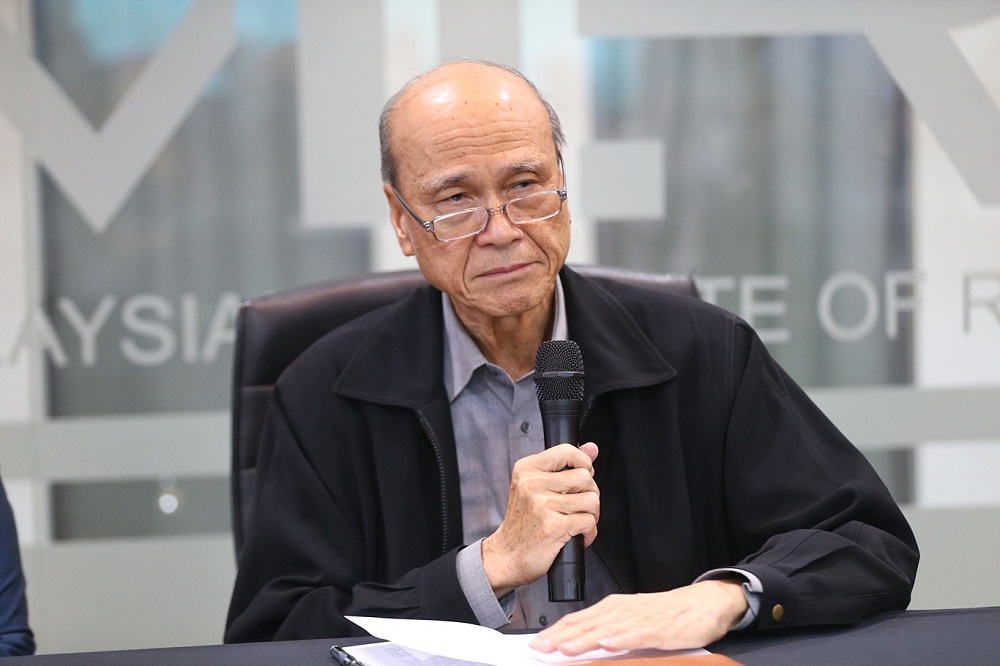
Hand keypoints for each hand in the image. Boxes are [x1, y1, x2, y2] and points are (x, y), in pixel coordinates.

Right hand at [482, 442, 599, 596]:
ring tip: (578, 520)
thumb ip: (565, 464)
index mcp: (527, 469)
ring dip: (591, 515)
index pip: (567, 451)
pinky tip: (578, 535)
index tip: (582, 476)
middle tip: (578, 506)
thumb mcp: (535, 486)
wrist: (506, 555)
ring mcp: (542, 505)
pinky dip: (589, 532)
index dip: (583, 463)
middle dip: (589, 493)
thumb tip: (592, 448)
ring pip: (591, 500)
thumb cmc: (523, 522)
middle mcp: (532, 484)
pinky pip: (588, 522)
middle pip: (585, 477)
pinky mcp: (553, 526)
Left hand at [528, 580, 747, 655]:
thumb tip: (583, 644)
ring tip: (563, 649)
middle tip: (538, 648)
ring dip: (583, 640)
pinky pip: (636, 635)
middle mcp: (622, 610)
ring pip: (605, 630)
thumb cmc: (666, 613)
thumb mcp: (632, 620)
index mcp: (613, 608)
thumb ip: (608, 630)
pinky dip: (620, 639)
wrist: (702, 603)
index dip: (555, 631)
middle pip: (585, 624)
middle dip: (559, 637)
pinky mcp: (658, 629)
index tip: (536, 643)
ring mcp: (639, 619)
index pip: (578, 620)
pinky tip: (606, 644)